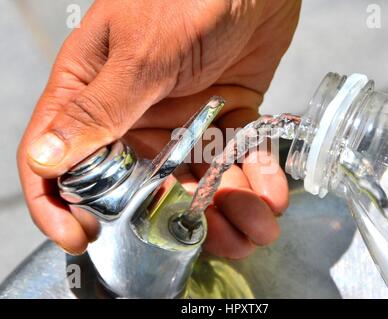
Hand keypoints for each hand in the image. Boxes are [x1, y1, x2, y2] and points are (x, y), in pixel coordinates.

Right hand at [17, 0, 299, 257]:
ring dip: (230, 205)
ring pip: (200, 175)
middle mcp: (136, 111)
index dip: (61, 201)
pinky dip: (257, 174)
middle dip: (183, 217)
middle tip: (221, 242)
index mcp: (96, 93)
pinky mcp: (226, 111)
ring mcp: (184, 114)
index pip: (61, 155)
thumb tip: (45, 158)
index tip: (83, 236)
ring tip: (259, 229)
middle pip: (147, 181)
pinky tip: (272, 196)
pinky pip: (237, 153)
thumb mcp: (140, 52)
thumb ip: (100, 108)